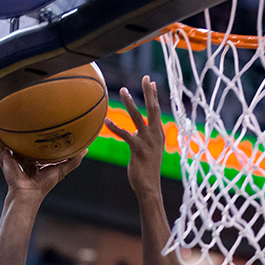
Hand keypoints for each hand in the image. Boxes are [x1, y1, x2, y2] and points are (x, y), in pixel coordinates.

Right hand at [0, 117, 86, 202]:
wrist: (29, 193)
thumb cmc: (44, 184)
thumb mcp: (61, 169)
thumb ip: (73, 159)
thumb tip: (86, 148)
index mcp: (32, 155)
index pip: (32, 139)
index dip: (35, 128)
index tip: (39, 113)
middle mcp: (20, 153)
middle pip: (17, 134)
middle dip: (15, 121)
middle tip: (16, 104)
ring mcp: (9, 154)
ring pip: (2, 135)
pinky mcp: (2, 156)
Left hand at [105, 75, 163, 195]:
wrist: (149, 187)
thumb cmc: (147, 170)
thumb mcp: (149, 150)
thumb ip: (143, 137)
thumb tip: (136, 129)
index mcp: (158, 134)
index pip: (157, 111)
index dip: (154, 96)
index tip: (151, 82)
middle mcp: (155, 135)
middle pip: (153, 109)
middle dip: (149, 92)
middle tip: (145, 77)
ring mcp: (147, 142)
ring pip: (138, 117)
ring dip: (130, 103)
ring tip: (123, 90)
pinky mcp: (137, 149)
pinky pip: (125, 135)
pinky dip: (115, 127)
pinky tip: (106, 120)